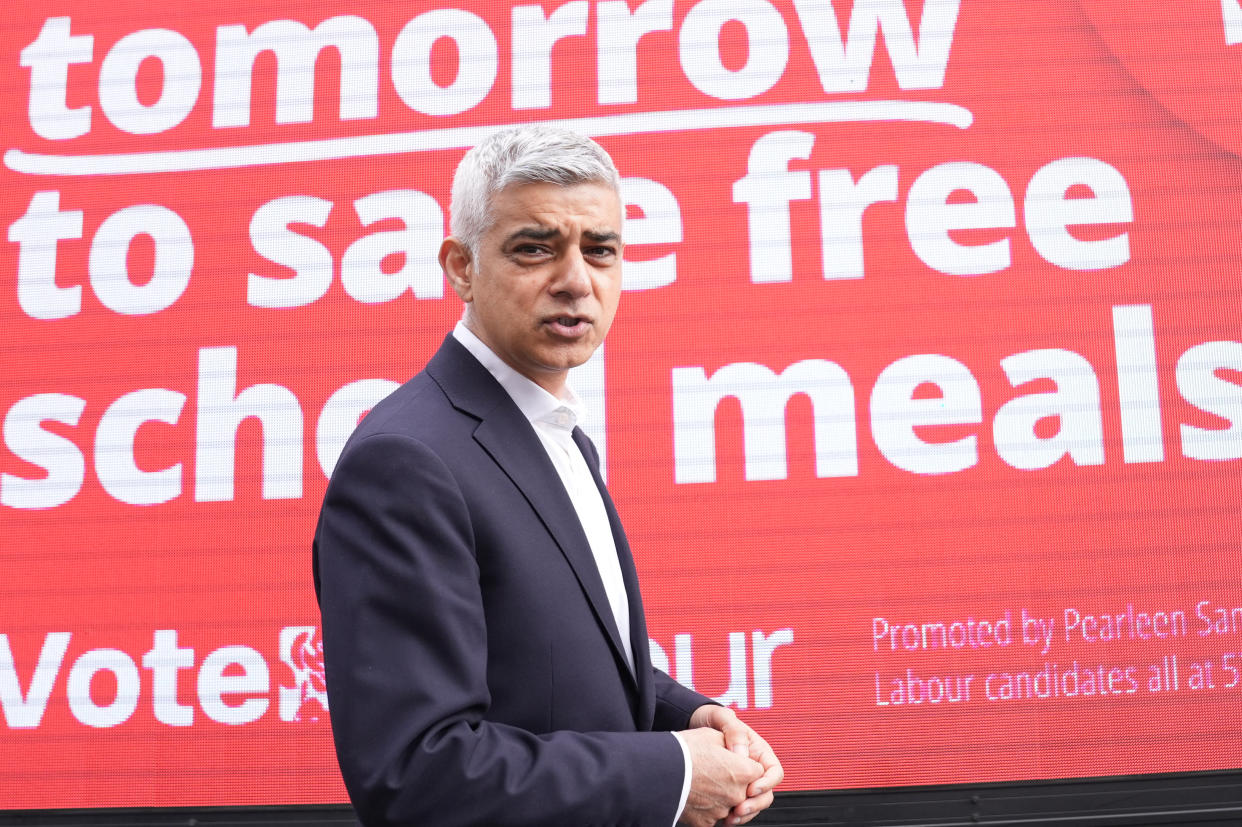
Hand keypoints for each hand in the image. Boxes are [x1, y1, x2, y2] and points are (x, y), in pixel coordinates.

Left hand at [687, 705, 783, 824]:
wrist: (692, 724)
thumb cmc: (711, 718)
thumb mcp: (722, 717)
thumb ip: (735, 731)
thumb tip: (742, 754)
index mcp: (759, 752)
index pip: (774, 772)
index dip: (766, 783)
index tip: (751, 789)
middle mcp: (754, 768)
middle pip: (766, 793)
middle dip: (755, 804)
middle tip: (739, 809)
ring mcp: (742, 780)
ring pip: (753, 803)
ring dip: (745, 814)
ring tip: (730, 818)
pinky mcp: (729, 790)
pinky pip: (738, 806)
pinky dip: (733, 815)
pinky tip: (722, 819)